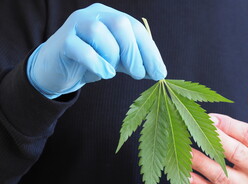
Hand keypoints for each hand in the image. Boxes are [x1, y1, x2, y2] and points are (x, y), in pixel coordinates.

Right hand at [27, 3, 166, 98]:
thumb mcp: (117, 61)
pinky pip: (83, 50)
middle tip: (139, 74)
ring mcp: (76, 25)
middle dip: (134, 52)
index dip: (150, 51)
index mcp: (110, 17)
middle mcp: (94, 15)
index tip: (160, 73)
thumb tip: (159, 72)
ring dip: (113, 57)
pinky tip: (103, 74)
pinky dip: (97, 64)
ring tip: (112, 73)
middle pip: (120, 24)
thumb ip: (135, 63)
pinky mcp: (63, 41)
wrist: (57, 69)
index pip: (136, 29)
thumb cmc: (90, 63)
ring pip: (100, 34)